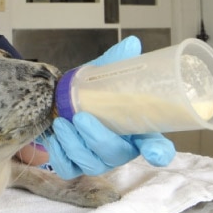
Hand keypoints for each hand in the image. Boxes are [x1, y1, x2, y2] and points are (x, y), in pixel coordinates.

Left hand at [42, 36, 176, 178]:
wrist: (62, 99)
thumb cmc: (93, 93)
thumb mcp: (104, 76)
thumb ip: (117, 62)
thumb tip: (131, 44)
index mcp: (138, 131)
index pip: (157, 147)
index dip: (158, 152)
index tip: (154, 152)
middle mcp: (121, 149)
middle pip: (117, 155)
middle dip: (98, 138)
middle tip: (81, 118)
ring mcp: (98, 160)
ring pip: (91, 163)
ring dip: (74, 144)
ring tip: (61, 122)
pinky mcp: (75, 165)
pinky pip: (68, 168)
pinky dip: (60, 154)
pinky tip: (54, 137)